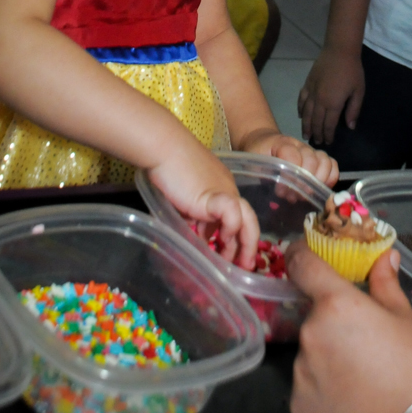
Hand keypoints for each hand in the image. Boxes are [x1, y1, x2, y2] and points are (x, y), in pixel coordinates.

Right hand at [148, 136, 258, 268]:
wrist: (164, 147)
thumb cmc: (168, 168)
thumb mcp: (183, 197)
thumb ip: (192, 214)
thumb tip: (195, 234)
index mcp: (222, 188)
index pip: (236, 215)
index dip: (234, 236)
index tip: (227, 252)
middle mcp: (228, 190)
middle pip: (247, 219)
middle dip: (246, 245)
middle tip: (243, 265)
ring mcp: (224, 192)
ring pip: (246, 219)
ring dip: (244, 244)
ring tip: (237, 263)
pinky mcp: (215, 195)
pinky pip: (233, 215)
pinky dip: (230, 229)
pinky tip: (220, 239)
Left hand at [241, 127, 338, 187]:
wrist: (263, 142)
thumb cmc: (258, 155)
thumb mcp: (254, 162)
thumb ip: (264, 173)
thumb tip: (282, 192)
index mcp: (281, 143)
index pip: (292, 156)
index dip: (289, 176)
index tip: (280, 192)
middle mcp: (300, 145)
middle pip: (312, 161)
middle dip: (304, 183)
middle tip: (293, 196)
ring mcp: (311, 150)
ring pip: (325, 162)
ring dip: (318, 182)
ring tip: (305, 195)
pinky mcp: (319, 158)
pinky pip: (332, 165)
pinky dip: (330, 178)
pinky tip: (318, 189)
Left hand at [287, 243, 411, 412]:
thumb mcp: (408, 320)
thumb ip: (386, 284)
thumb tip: (384, 256)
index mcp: (335, 305)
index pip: (301, 264)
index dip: (302, 254)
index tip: (308, 256)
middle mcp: (309, 334)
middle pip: (313, 315)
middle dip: (333, 321)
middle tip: (365, 341)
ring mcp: (300, 374)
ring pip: (311, 352)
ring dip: (327, 355)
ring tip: (363, 378)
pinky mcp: (297, 408)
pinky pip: (307, 385)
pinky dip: (324, 388)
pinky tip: (352, 401)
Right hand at [298, 47, 363, 144]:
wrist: (339, 51)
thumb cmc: (352, 71)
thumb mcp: (359, 91)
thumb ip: (354, 110)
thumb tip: (350, 127)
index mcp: (333, 104)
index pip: (329, 125)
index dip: (328, 135)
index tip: (328, 143)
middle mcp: (319, 101)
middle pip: (315, 121)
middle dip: (316, 133)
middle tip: (316, 143)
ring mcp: (311, 92)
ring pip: (305, 113)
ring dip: (306, 125)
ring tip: (306, 135)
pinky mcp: (307, 84)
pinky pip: (301, 100)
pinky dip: (300, 109)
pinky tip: (300, 115)